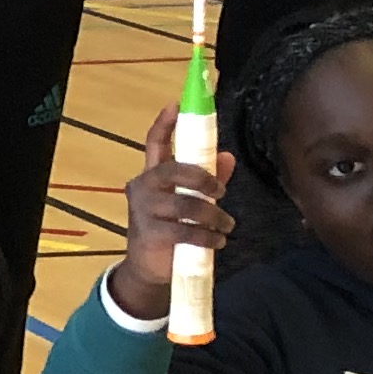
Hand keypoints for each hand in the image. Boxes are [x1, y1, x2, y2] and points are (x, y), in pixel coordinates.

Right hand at [112, 102, 227, 318]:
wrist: (149, 270)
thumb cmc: (170, 230)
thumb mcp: (189, 203)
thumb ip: (208, 179)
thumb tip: (228, 157)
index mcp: (152, 176)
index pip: (155, 144)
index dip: (165, 123)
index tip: (176, 103)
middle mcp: (143, 188)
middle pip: (174, 169)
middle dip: (203, 178)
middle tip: (221, 192)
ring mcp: (144, 210)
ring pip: (185, 203)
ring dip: (214, 216)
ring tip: (226, 226)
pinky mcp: (151, 234)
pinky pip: (186, 230)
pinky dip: (209, 236)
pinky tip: (217, 241)